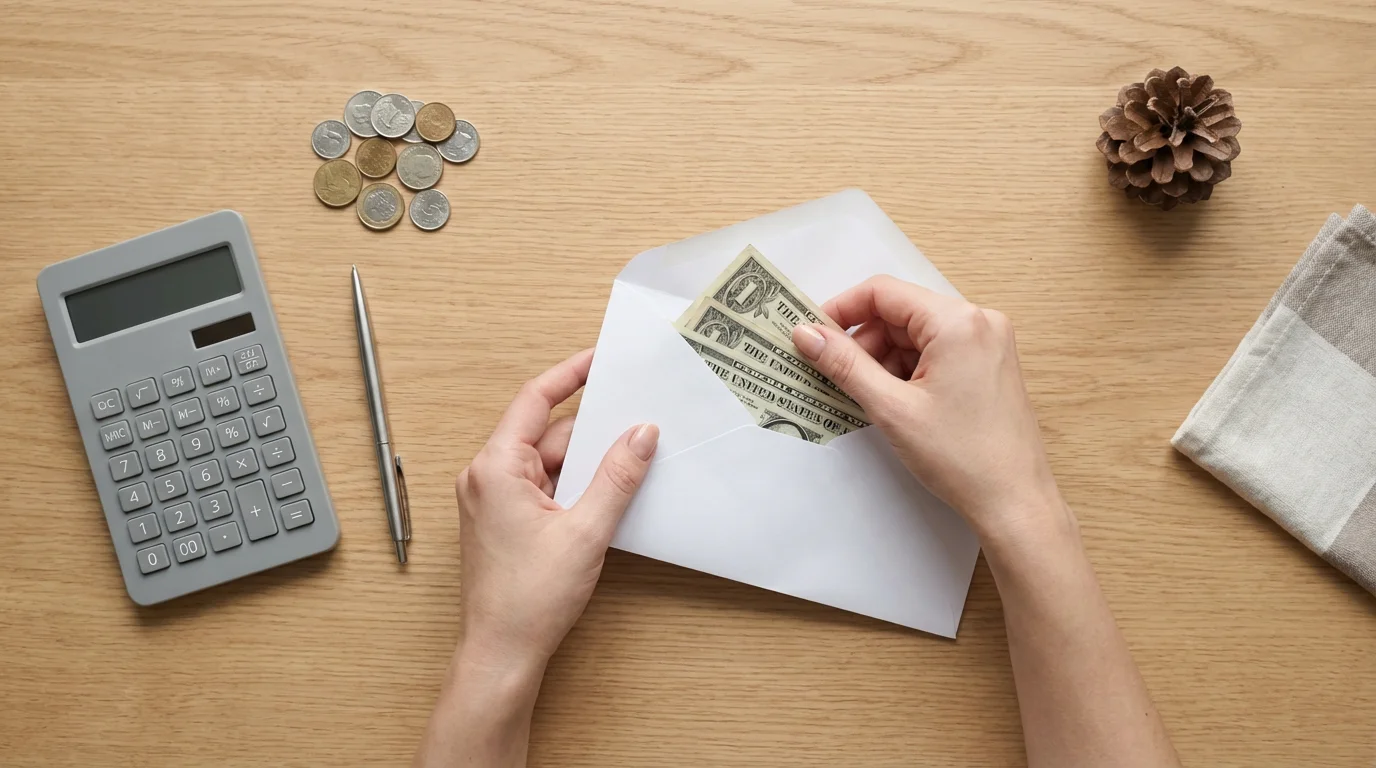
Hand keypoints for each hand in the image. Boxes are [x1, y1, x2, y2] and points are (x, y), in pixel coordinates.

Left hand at [455, 348, 659, 670]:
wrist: (502, 653)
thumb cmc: (528, 599)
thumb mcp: (585, 531)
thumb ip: (617, 477)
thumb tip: (642, 434)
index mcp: (495, 468)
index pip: (535, 400)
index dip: (570, 374)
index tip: (601, 358)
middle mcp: (487, 477)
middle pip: (549, 434)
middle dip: (593, 431)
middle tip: (638, 420)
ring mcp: (493, 500)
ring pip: (550, 463)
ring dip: (587, 464)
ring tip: (630, 463)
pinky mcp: (505, 520)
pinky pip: (545, 486)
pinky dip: (575, 486)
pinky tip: (607, 494)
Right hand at [790, 276, 1065, 542]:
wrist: (1015, 502)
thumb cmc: (963, 458)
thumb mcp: (892, 408)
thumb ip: (844, 364)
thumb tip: (806, 334)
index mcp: (958, 322)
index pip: (884, 292)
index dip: (841, 310)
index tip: (813, 335)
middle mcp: (979, 322)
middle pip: (900, 313)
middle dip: (863, 342)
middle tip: (836, 377)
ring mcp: (988, 343)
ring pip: (916, 335)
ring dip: (884, 360)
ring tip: (866, 398)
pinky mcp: (989, 365)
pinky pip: (936, 352)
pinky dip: (908, 371)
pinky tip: (893, 403)